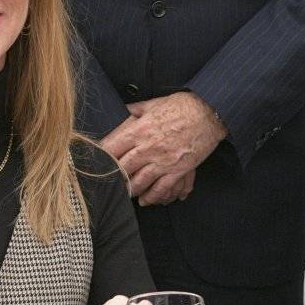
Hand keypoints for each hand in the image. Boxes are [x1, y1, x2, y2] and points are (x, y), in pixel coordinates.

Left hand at [103, 93, 224, 202]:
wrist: (209, 112)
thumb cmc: (182, 105)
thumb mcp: (154, 103)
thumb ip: (136, 109)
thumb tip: (123, 110)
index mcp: (139, 129)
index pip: (111, 146)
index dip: (101, 157)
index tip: (95, 163)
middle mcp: (147, 147)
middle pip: (122, 168)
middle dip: (113, 178)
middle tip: (106, 184)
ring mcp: (162, 161)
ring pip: (138, 182)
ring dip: (129, 190)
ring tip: (123, 194)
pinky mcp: (177, 170)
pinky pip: (160, 189)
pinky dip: (151, 197)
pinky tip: (144, 201)